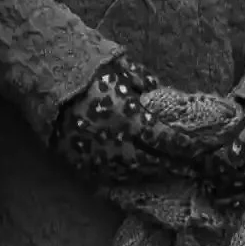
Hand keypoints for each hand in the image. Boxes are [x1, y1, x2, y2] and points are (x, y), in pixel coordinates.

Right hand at [51, 56, 240, 185]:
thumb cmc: (87, 68)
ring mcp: (96, 157)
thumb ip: (143, 83)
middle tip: (191, 170)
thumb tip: (160, 93)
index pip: (165, 140)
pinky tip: (135, 175)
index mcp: (130, 119)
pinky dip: (125, 177)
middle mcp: (116, 143)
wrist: (44, 78)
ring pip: (131, 173)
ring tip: (166, 173)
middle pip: (152, 162)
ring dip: (152, 174)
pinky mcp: (79, 163)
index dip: (184, 147)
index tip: (199, 150)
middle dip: (174, 166)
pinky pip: (107, 177)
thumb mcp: (121, 69)